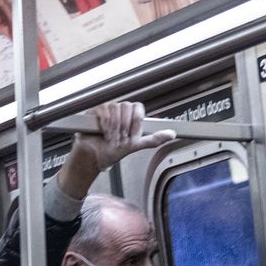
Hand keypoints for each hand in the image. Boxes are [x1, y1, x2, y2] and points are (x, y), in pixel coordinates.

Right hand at [55, 101, 176, 197]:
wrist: (95, 158)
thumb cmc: (112, 151)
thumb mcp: (135, 146)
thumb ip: (153, 139)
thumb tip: (171, 134)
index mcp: (130, 117)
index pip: (138, 108)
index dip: (135, 121)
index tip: (131, 134)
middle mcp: (119, 111)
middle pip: (127, 107)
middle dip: (124, 127)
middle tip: (120, 138)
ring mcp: (107, 110)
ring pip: (115, 108)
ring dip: (114, 128)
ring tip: (111, 137)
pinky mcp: (95, 111)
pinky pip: (103, 110)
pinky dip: (105, 124)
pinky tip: (103, 132)